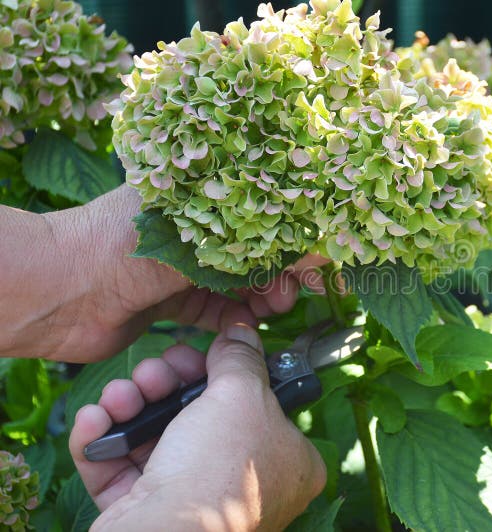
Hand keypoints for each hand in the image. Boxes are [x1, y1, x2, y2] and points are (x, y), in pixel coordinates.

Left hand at [0, 185, 327, 361]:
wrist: (55, 293)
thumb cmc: (120, 247)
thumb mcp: (195, 240)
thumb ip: (258, 248)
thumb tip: (319, 251)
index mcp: (193, 195)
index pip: (259, 210)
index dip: (291, 234)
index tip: (317, 258)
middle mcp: (190, 229)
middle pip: (252, 249)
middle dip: (280, 270)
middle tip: (296, 288)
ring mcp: (180, 268)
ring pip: (237, 282)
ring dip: (261, 295)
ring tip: (275, 306)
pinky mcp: (170, 303)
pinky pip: (215, 311)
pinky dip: (235, 319)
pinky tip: (249, 324)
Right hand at [69, 323, 325, 530]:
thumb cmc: (220, 468)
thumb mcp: (242, 394)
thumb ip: (241, 358)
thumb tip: (241, 333)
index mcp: (288, 461)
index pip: (263, 405)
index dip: (231, 375)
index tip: (207, 352)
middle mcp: (245, 484)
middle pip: (202, 414)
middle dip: (168, 383)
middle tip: (154, 369)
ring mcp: (195, 501)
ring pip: (158, 437)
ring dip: (132, 405)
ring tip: (121, 395)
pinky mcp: (148, 515)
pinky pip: (122, 470)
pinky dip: (104, 441)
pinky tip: (94, 419)